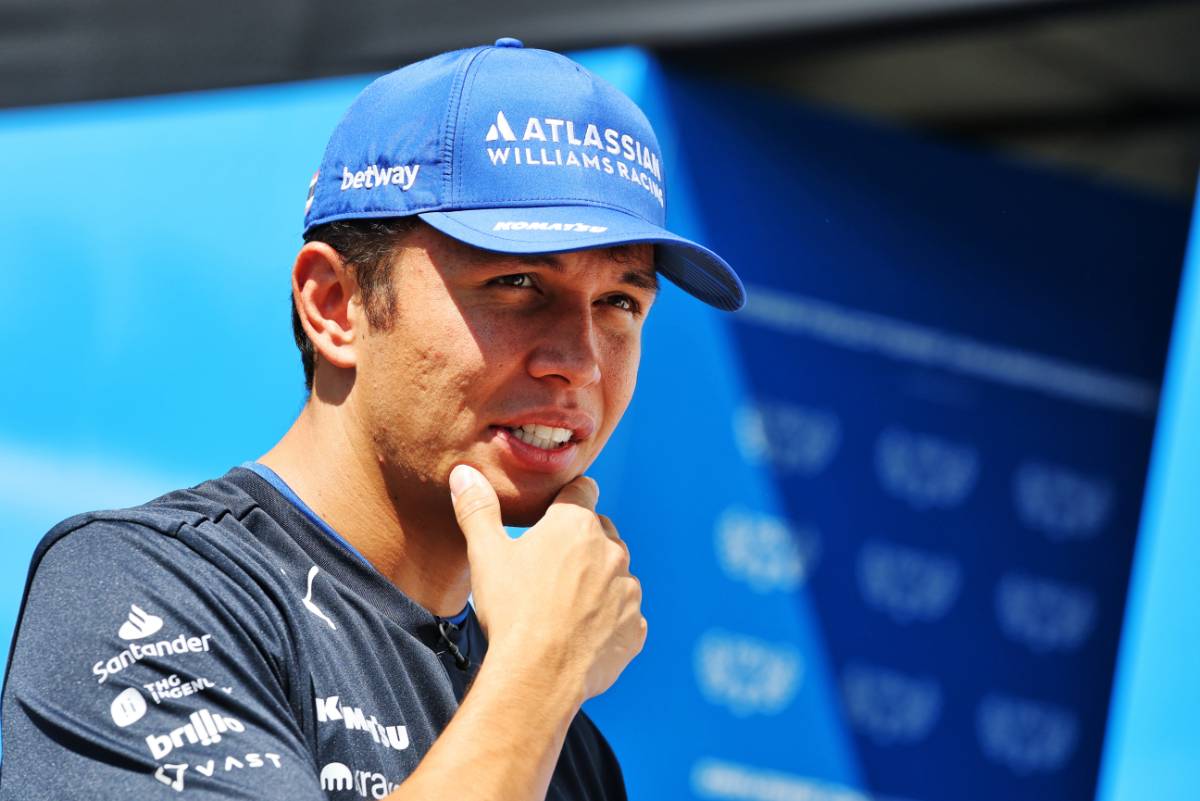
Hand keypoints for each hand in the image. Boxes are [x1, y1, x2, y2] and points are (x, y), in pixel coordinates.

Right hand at [449, 465, 646, 701]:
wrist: (538, 676)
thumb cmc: (511, 611)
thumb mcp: (486, 555)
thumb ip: (478, 509)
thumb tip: (465, 473)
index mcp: (577, 524)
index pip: (582, 490)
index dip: (565, 501)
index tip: (551, 517)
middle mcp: (612, 551)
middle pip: (600, 533)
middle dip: (580, 544)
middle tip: (549, 570)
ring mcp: (629, 591)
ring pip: (616, 574)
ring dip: (597, 582)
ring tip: (563, 606)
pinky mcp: (635, 627)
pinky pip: (625, 616)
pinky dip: (608, 621)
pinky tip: (580, 635)